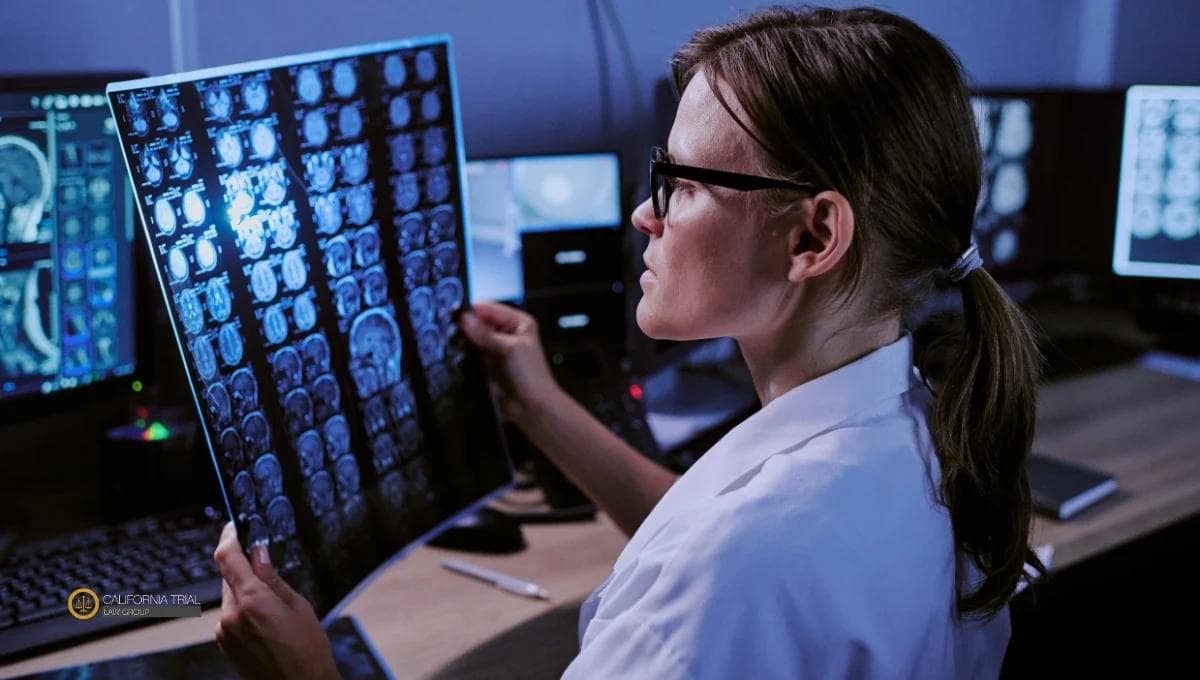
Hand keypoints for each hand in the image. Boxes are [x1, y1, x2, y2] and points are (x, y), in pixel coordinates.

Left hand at [213, 523, 340, 679]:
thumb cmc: (307, 650)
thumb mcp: (298, 606)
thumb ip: (272, 577)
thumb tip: (259, 552)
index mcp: (251, 601)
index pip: (228, 557)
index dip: (229, 537)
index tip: (235, 527)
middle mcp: (230, 615)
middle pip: (230, 577)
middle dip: (246, 570)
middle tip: (268, 570)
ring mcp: (224, 631)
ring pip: (231, 596)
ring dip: (246, 592)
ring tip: (275, 609)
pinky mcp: (224, 643)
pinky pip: (230, 615)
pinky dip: (244, 610)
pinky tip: (267, 624)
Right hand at [459, 302, 561, 426]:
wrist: (531, 407)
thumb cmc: (532, 377)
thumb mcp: (509, 349)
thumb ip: (486, 334)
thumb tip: (465, 319)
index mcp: (519, 322)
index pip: (490, 309)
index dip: (472, 311)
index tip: (454, 313)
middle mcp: (507, 333)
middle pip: (480, 322)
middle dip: (465, 326)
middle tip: (447, 327)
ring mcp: (496, 349)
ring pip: (473, 338)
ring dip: (463, 340)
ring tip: (448, 340)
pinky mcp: (487, 364)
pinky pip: (470, 353)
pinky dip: (462, 353)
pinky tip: (452, 353)